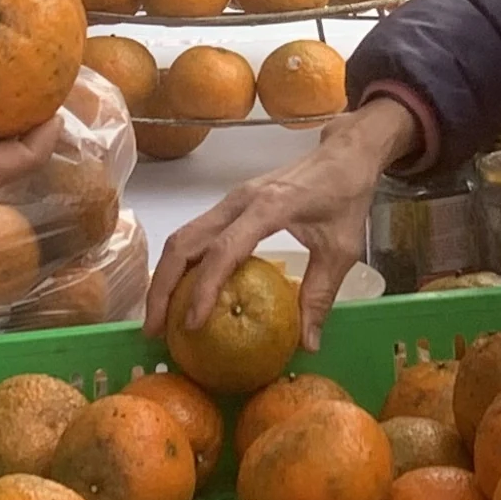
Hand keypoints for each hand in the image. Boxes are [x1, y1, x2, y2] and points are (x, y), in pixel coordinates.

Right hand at [146, 101, 416, 349]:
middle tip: (155, 329)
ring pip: (182, 237)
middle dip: (163, 286)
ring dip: (164, 276)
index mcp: (267, 208)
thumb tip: (308, 344)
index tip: (192, 324)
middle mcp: (239, 201)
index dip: (203, 288)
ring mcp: (230, 200)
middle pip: (184, 242)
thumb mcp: (341, 249)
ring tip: (159, 318)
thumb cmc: (345, 196)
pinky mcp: (230, 204)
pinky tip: (181, 294)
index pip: (223, 251)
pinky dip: (179, 265)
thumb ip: (321, 294)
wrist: (344, 155)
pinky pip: (195, 234)